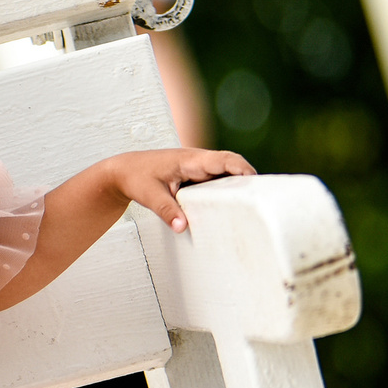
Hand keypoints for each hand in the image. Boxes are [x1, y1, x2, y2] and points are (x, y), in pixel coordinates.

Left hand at [105, 147, 254, 232]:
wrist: (123, 171)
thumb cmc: (135, 177)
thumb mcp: (148, 195)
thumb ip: (166, 211)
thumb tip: (183, 228)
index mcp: (190, 160)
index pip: (224, 160)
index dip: (243, 169)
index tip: (257, 183)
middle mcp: (198, 161)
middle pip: (232, 167)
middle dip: (249, 180)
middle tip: (264, 201)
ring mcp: (198, 169)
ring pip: (226, 175)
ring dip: (239, 187)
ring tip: (255, 207)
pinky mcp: (196, 177)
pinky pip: (217, 182)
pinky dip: (226, 192)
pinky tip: (233, 209)